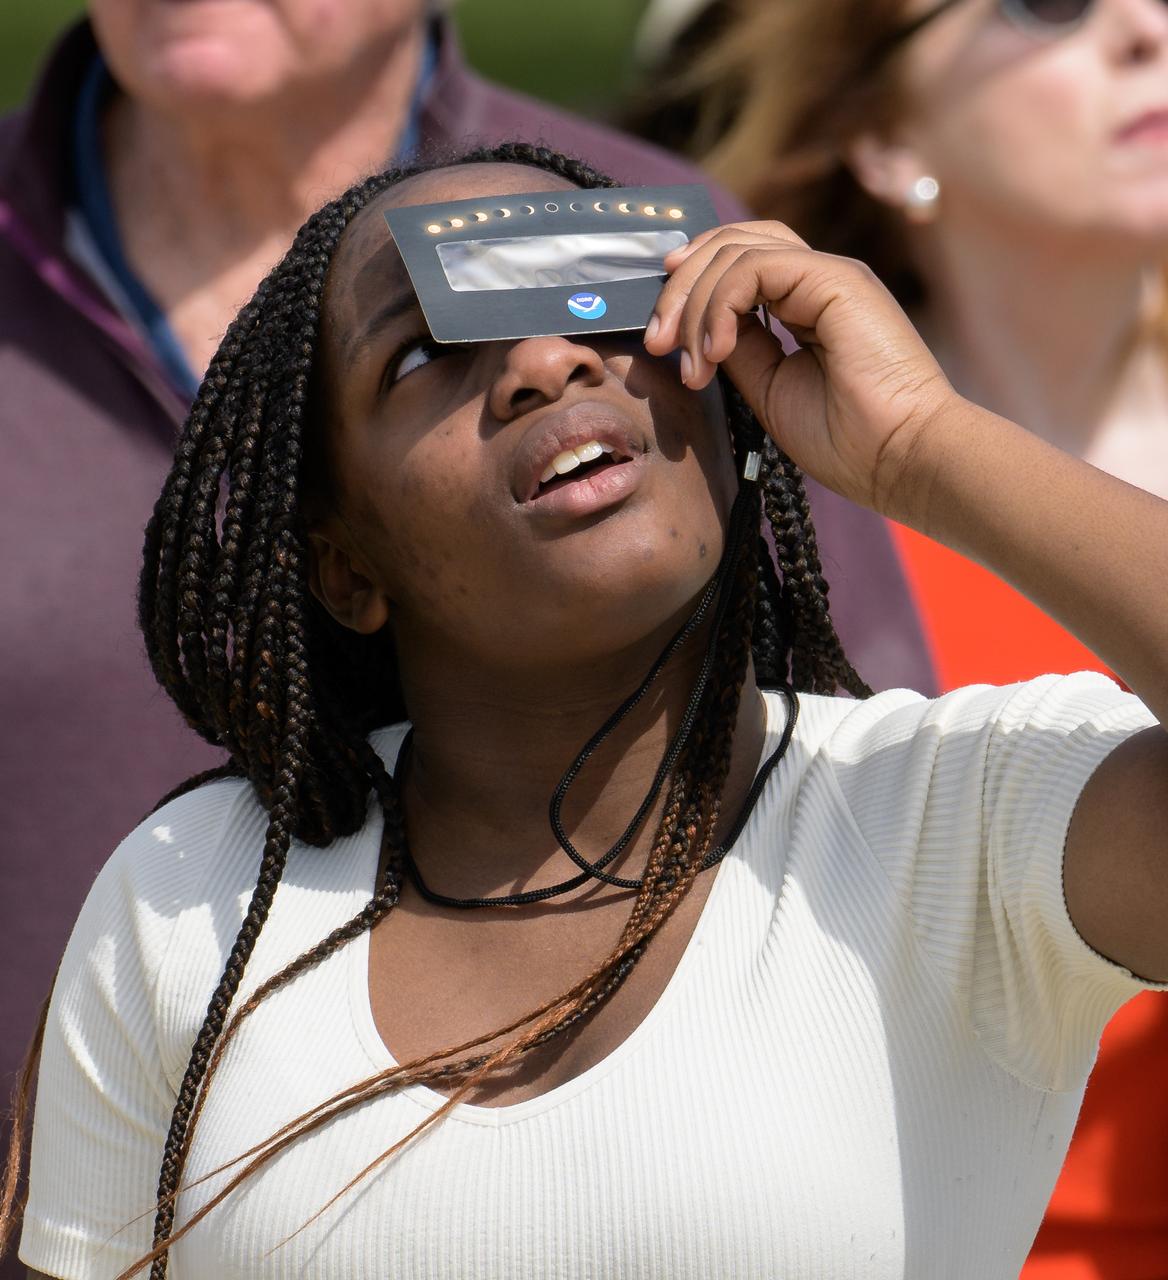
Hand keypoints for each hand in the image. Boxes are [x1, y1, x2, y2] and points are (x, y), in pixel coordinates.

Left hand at [643, 221, 958, 517]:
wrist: (902, 458)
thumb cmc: (848, 440)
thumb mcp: (769, 390)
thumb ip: (737, 351)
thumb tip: (696, 331)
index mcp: (805, 305)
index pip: (736, 265)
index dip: (689, 290)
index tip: (660, 341)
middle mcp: (816, 281)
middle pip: (730, 245)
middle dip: (679, 290)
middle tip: (655, 343)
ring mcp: (827, 275)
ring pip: (736, 249)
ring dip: (693, 301)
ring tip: (687, 360)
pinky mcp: (836, 278)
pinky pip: (756, 266)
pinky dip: (721, 304)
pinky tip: (715, 350)